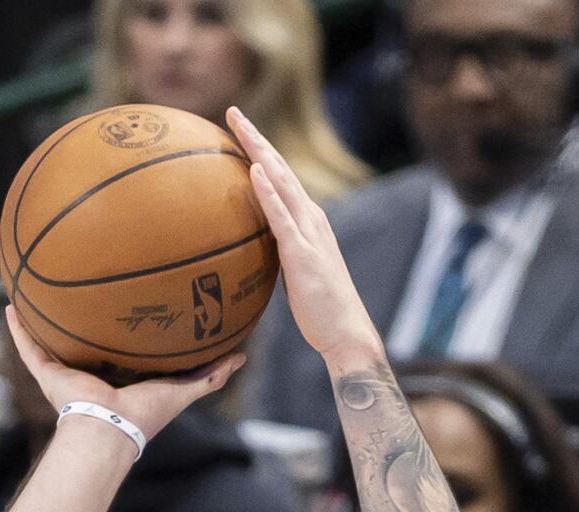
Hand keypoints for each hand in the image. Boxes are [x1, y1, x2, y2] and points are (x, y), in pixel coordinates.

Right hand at [5, 307, 244, 445]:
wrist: (110, 430)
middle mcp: (90, 376)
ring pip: (52, 342)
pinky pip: (29, 347)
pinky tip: (10, 305)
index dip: (122, 330)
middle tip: (82, 288)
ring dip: (44, 320)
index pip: (119, 350)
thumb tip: (241, 357)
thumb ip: (209, 375)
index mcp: (118, 379)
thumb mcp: (182, 390)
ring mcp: (66, 374)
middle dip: (81, 320)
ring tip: (39, 288)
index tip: (127, 304)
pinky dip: (18, 329)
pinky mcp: (48, 373)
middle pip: (83, 342)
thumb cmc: (144, 416)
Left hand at [227, 107, 382, 366]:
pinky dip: (268, 191)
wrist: (345, 332)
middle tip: (232, 111)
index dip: (259, 152)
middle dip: (256, 138)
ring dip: (259, 151)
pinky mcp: (302, 253)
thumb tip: (256, 250)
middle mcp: (310, 218)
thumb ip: (279, 254)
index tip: (238, 131)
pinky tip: (254, 170)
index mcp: (307, 222)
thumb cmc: (320, 311)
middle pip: (279, 168)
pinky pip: (281, 217)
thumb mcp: (294, 275)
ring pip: (281, 182)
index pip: (279, 178)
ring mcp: (308, 233)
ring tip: (238, 126)